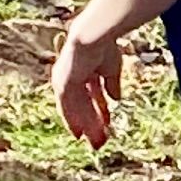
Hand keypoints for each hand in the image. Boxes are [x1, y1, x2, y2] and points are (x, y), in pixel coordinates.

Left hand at [51, 27, 122, 146]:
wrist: (94, 36)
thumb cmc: (105, 46)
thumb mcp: (111, 69)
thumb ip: (112, 84)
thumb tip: (117, 98)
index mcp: (82, 72)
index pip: (90, 97)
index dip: (99, 112)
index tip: (105, 126)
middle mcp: (70, 79)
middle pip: (82, 107)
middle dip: (92, 125)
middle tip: (99, 142)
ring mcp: (65, 82)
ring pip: (77, 111)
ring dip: (87, 127)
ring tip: (96, 143)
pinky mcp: (63, 85)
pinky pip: (70, 109)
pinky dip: (77, 122)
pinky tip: (82, 134)